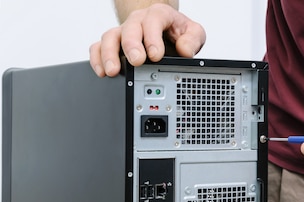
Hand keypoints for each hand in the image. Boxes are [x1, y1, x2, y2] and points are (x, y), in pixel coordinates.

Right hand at [89, 3, 205, 76]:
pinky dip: (97, 59)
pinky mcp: (115, 43)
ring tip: (113, 71)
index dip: (153, 37)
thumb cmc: (178, 31)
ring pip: (110, 37)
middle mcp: (138, 21)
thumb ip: (193, 40)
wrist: (165, 29)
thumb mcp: (193, 33)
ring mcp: (124, 32)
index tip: (156, 55)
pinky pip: (99, 47)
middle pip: (130, 28)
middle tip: (136, 61)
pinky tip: (102, 72)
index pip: (153, 20)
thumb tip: (185, 51)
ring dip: (110, 54)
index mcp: (159, 15)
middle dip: (131, 45)